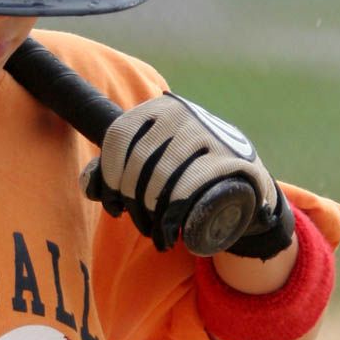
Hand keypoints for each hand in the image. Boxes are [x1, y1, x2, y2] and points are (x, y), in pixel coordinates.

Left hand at [80, 92, 292, 256]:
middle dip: (132, 200)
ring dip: (151, 213)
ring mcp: (208, 133)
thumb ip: (120, 165)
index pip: (118, 137)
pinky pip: (188, 188)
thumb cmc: (188, 171)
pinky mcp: (230, 159)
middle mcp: (182, 113)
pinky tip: (169, 230)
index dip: (109, 175)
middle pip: (138, 160)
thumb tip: (91, 186)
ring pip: (161, 176)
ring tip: (155, 233)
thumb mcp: (156, 157)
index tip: (114, 204)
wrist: (248, 181)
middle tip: (139, 224)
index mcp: (159, 107)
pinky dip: (172, 214)